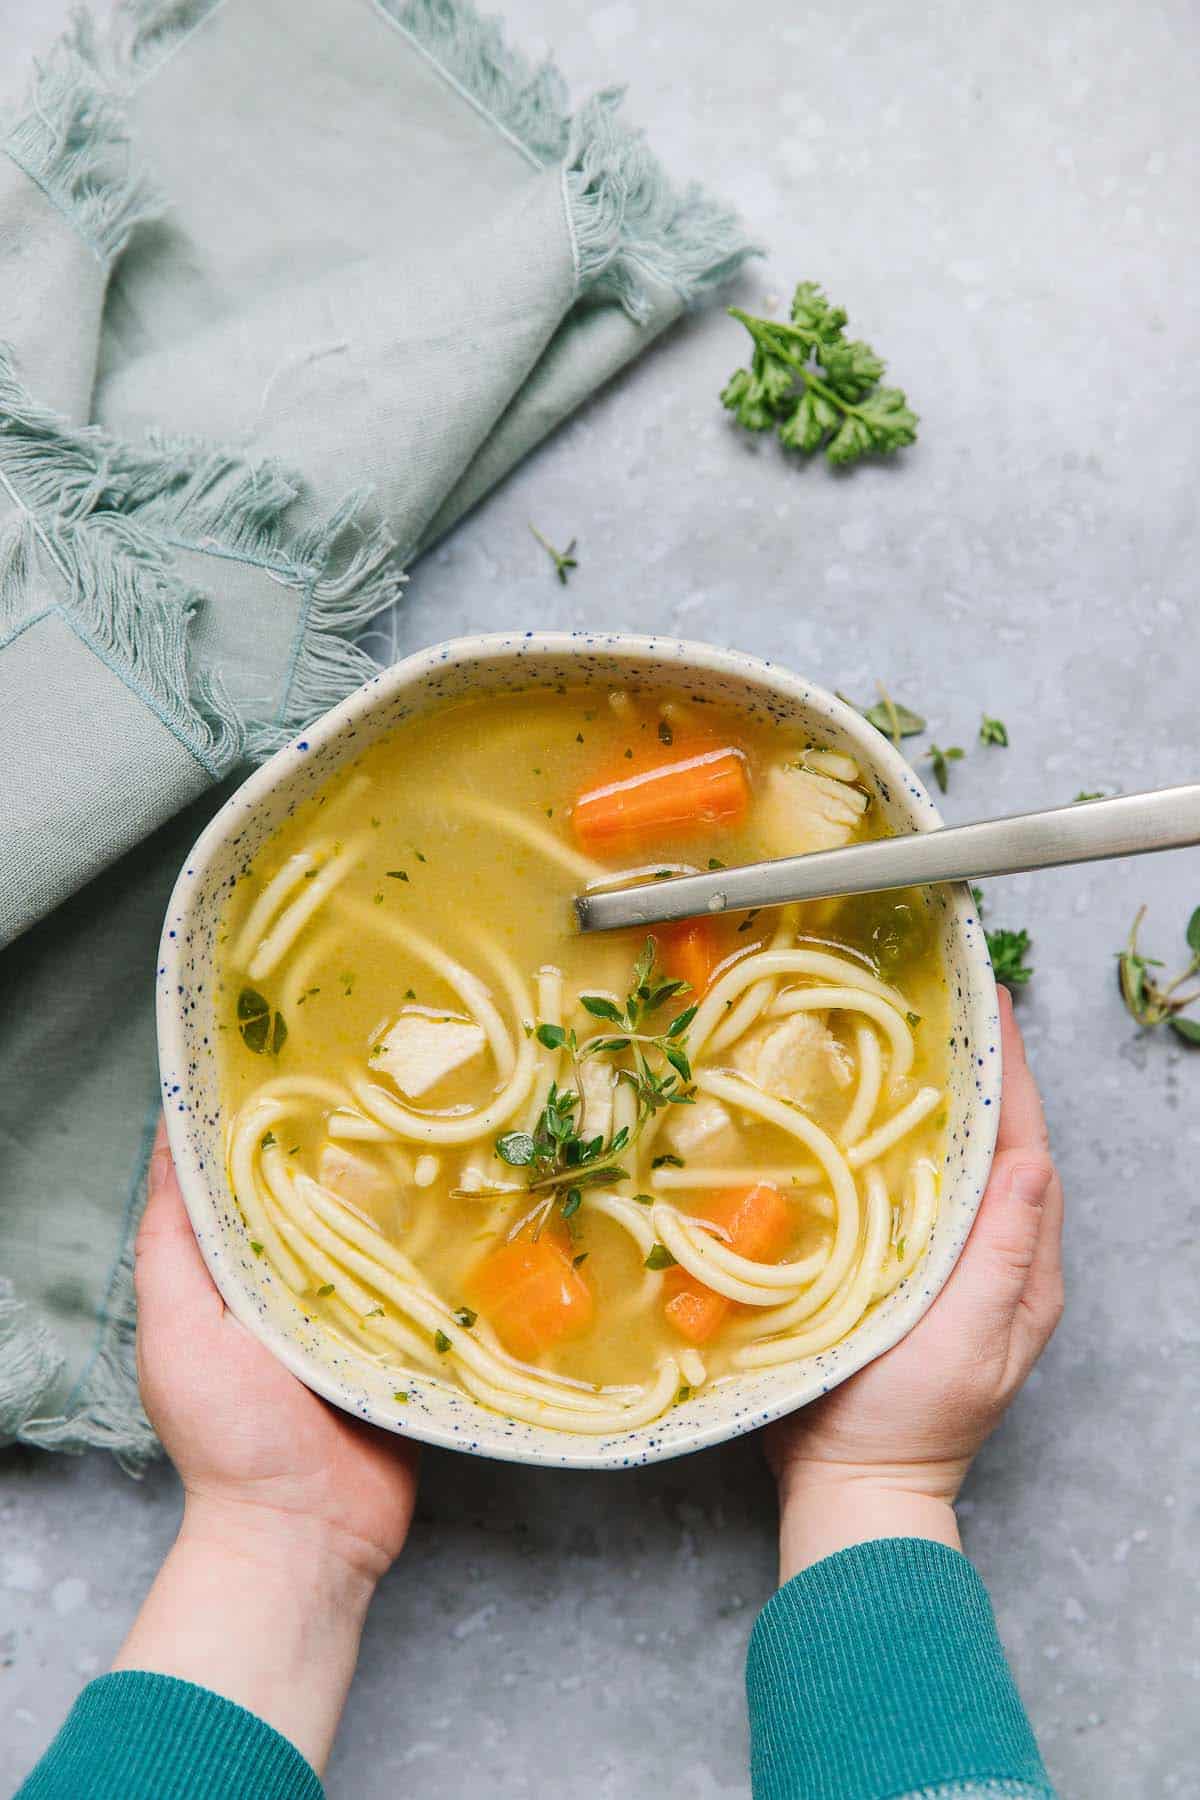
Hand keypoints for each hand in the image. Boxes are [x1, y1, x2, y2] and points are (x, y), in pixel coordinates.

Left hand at [111, 1121, 418, 1770]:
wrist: (305, 1535)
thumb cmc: (228, 1434)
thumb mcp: (177, 1326)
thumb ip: (172, 1242)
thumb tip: (165, 1139)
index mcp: (242, 1273)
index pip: (256, 1180)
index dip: (271, 1123)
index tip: (299, 1056)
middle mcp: (303, 1284)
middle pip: (330, 1199)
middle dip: (355, 1148)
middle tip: (394, 1077)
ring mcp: (364, 1312)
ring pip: (389, 1234)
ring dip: (412, 1195)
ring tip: (450, 1124)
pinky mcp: (414, 1343)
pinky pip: (435, 1288)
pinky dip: (452, 1255)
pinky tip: (483, 1205)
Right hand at [766, 988, 1063, 1579]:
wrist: (851, 1486)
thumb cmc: (910, 1421)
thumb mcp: (967, 1341)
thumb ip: (1001, 1258)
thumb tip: (1031, 1161)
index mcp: (1021, 1270)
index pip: (1025, 1151)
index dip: (1013, 1078)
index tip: (996, 1011)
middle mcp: (993, 1260)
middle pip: (999, 1148)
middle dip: (985, 1076)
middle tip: (956, 1009)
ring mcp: (948, 1268)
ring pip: (959, 1168)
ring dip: (948, 1105)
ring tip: (919, 1044)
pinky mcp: (901, 1275)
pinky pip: (916, 1195)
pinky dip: (905, 1148)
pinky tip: (873, 1122)